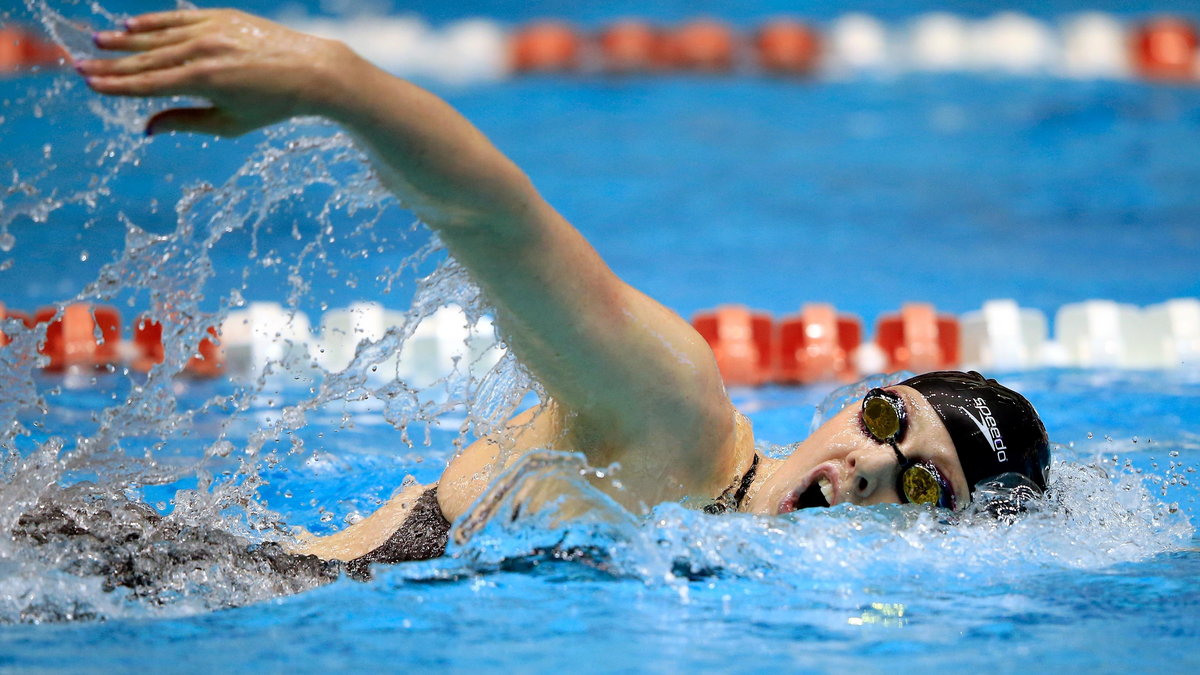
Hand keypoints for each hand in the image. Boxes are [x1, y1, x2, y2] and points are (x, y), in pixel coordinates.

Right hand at [76, 9, 346, 136]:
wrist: (311, 71)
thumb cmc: (272, 106)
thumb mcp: (229, 123)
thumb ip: (185, 122)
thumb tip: (146, 128)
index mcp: (202, 81)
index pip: (148, 85)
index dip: (116, 86)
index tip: (90, 85)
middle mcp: (202, 51)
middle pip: (146, 59)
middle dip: (112, 64)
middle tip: (81, 66)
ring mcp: (211, 30)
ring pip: (158, 36)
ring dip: (126, 40)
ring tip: (98, 42)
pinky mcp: (222, 16)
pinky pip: (178, 18)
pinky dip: (154, 22)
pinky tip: (132, 26)